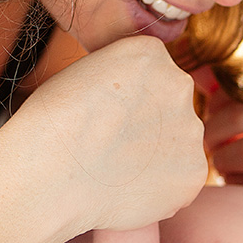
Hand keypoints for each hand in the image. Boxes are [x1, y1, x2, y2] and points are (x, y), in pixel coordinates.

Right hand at [7, 36, 207, 233]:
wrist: (49, 175)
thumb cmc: (50, 125)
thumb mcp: (84, 73)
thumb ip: (122, 79)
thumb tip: (135, 102)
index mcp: (151, 53)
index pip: (151, 74)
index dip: (126, 100)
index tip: (103, 116)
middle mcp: (180, 84)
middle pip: (169, 106)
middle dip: (147, 125)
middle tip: (110, 147)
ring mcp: (191, 130)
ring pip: (178, 143)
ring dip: (155, 157)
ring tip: (115, 171)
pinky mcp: (194, 173)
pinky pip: (180, 179)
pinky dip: (159, 187)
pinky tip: (127, 190)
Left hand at [194, 67, 242, 209]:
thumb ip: (223, 80)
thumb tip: (189, 55)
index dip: (218, 100)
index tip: (211, 112)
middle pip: (242, 116)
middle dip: (213, 132)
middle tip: (208, 142)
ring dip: (223, 160)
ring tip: (222, 160)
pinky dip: (237, 181)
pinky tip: (239, 177)